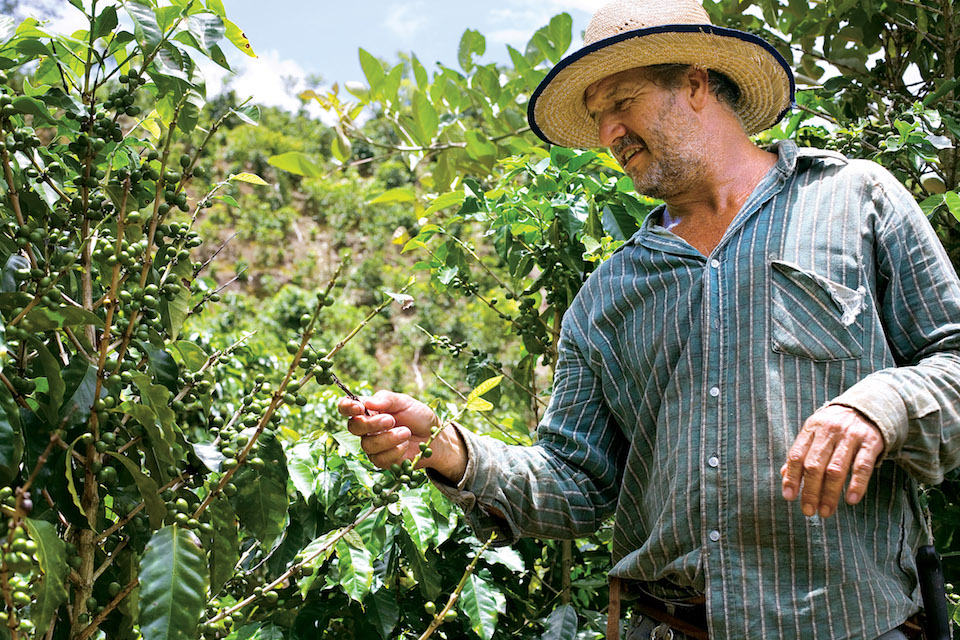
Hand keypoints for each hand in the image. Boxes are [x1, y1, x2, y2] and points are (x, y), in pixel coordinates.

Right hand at [338, 390, 466, 482]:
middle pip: (354, 427)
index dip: (347, 407)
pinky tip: (405, 445)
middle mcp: (367, 428)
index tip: (359, 407)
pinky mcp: (381, 460)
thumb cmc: (418, 416)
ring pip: (367, 444)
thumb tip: (366, 401)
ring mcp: (372, 445)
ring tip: (406, 432)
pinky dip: (395, 451)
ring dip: (388, 438)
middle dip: (372, 424)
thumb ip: (386, 399)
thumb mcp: (404, 402)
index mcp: (368, 409)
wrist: (435, 437)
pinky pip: (379, 459)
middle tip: (391, 420)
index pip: (346, 407)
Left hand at [781, 405, 884, 517]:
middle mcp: (829, 431)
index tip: (789, 497)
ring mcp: (850, 436)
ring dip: (829, 494)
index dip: (791, 477)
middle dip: (810, 491)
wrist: (868, 407)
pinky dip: (856, 485)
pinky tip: (851, 500)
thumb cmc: (835, 428)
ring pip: (836, 469)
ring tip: (825, 512)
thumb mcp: (815, 434)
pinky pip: (862, 466)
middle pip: (815, 466)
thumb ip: (801, 454)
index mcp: (812, 428)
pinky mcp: (871, 442)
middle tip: (808, 511)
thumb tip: (784, 477)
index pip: (796, 455)